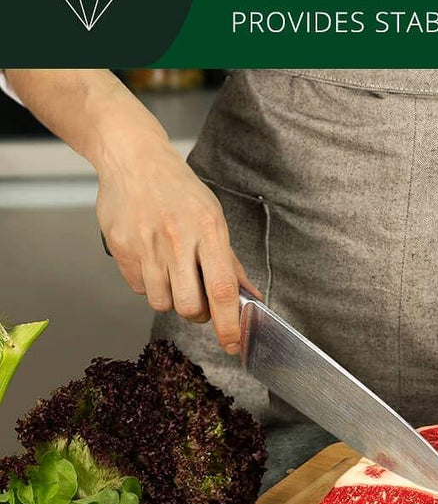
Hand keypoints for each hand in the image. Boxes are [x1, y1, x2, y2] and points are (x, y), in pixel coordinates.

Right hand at [96, 136, 257, 353]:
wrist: (133, 160)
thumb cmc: (179, 191)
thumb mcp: (214, 218)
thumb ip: (231, 263)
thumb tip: (252, 299)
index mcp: (208, 230)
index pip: (222, 290)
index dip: (229, 323)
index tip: (233, 344)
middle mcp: (177, 239)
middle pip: (189, 306)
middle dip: (197, 314)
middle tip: (198, 300)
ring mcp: (146, 244)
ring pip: (162, 302)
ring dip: (171, 298)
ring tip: (172, 273)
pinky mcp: (121, 248)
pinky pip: (139, 289)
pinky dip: (149, 285)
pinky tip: (152, 261)